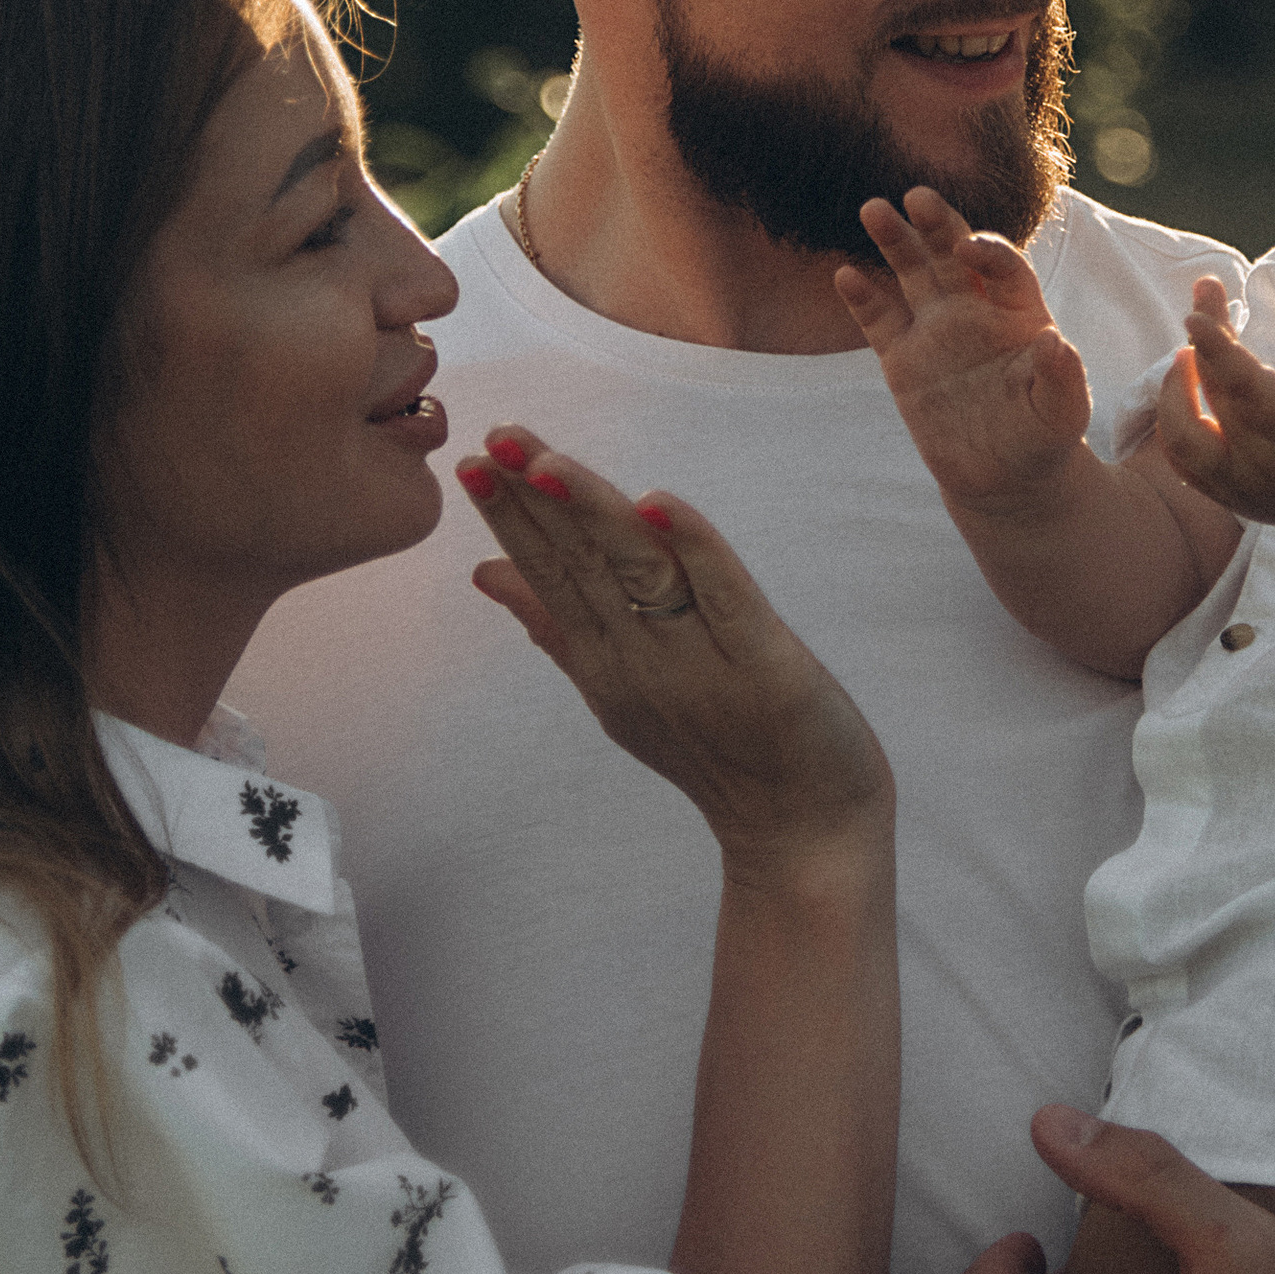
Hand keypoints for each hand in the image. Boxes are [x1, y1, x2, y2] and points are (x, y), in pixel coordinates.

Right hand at [460, 433, 891, 877]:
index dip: (509, 519)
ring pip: (639, 572)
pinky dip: (695, 549)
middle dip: (534, 502)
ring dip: (594, 513)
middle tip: (491, 441)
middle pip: (581, 567)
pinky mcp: (764, 663)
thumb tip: (487, 572)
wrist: (802, 832)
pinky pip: (726, 596)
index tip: (472, 461)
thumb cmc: (716, 748)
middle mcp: (643, 660)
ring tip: (548, 463)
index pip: (548, 575)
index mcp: (607, 662)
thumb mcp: (618, 690)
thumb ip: (556, 627)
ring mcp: (701, 661)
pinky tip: (661, 504)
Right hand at [835, 188, 1093, 517]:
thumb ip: (1062, 376)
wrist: (1006, 478)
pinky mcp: (903, 359)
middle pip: (953, 253)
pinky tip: (845, 275)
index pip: (1004, 266)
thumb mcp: (1062, 412)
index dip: (989, 251)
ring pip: (912, 273)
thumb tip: (1056, 341)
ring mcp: (936, 330)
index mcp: (1019, 312)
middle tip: (917, 196)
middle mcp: (975, 310)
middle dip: (937, 224)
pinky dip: (862, 298)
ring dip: (895, 240)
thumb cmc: (1043, 437)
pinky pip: (880, 320)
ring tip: (873, 209)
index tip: (969, 249)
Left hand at [1155, 285, 1274, 540]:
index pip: (1254, 397)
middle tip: (1205, 290)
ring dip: (1176, 387)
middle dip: (1205, 342)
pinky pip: (1182, 462)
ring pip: (1185, 439)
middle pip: (1218, 400)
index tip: (1197, 317)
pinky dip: (1172, 421)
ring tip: (1189, 342)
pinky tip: (1182, 381)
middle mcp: (1267, 469)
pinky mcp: (1228, 497)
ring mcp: (1241, 489)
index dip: (1221, 357)